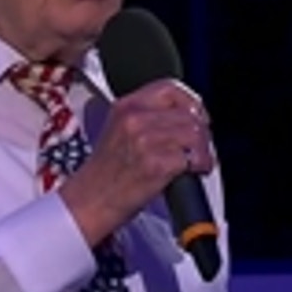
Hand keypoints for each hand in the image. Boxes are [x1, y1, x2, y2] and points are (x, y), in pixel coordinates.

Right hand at [58, 79, 214, 245]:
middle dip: (201, 132)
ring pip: (195, 133)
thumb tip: (186, 115)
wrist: (88, 203)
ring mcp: (145, 141)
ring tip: (198, 161)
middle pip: (188, 113)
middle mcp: (135, 119)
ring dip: (203, 150)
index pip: (170, 88)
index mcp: (125, 106)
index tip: (198, 115)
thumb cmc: (105, 174)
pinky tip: (194, 172)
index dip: (190, 101)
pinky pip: (193, 158)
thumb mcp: (118, 131)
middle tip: (199, 147)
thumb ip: (147, 117)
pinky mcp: (156, 165)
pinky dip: (201, 165)